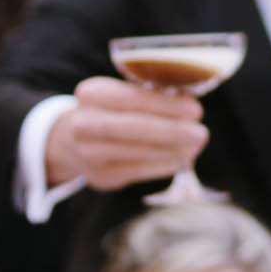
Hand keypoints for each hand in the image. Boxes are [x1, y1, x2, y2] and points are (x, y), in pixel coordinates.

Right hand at [45, 78, 207, 191]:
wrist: (69, 141)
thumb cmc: (109, 112)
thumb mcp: (120, 95)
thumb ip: (150, 96)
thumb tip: (190, 101)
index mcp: (93, 94)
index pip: (133, 98)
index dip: (167, 105)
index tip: (196, 109)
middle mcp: (84, 123)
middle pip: (134, 127)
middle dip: (173, 130)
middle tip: (201, 132)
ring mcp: (89, 153)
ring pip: (139, 152)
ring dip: (173, 150)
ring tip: (195, 146)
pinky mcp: (101, 177)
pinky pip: (140, 171)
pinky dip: (164, 165)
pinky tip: (181, 159)